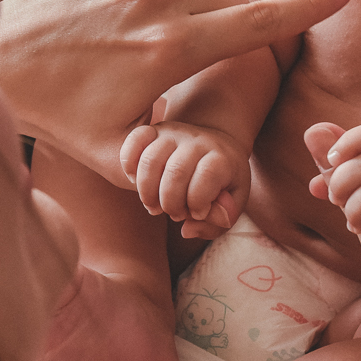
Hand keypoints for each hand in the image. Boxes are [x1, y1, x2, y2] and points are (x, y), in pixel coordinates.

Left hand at [0, 0, 351, 183]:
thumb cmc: (62, 117)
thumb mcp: (124, 158)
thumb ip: (181, 160)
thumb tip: (217, 170)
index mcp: (169, 49)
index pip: (256, 22)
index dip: (306, 7)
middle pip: (226, 0)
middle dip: (224, 25)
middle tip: (184, 55)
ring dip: (181, 4)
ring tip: (134, 35)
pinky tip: (115, 7)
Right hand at [120, 121, 249, 239]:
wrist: (217, 146)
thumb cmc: (223, 182)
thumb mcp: (232, 202)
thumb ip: (220, 219)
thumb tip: (186, 229)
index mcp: (221, 157)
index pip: (207, 175)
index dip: (199, 201)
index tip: (199, 213)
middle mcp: (197, 141)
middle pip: (176, 172)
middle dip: (171, 203)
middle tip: (176, 215)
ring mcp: (174, 133)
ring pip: (150, 160)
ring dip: (147, 192)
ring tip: (154, 207)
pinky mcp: (154, 130)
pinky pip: (134, 141)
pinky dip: (129, 165)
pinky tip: (135, 182)